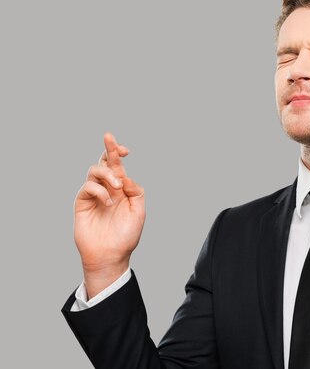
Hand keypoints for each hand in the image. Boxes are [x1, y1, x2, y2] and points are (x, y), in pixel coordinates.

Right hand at [74, 133, 145, 297]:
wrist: (111, 255)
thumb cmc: (126, 236)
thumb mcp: (139, 212)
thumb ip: (135, 191)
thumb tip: (125, 176)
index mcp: (121, 189)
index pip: (118, 166)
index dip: (118, 153)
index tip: (125, 149)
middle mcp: (107, 188)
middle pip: (104, 162)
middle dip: (108, 148)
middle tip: (112, 142)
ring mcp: (94, 195)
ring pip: (95, 170)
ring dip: (107, 174)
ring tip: (117, 187)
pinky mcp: (82, 203)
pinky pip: (88, 187)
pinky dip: (100, 191)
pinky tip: (108, 202)